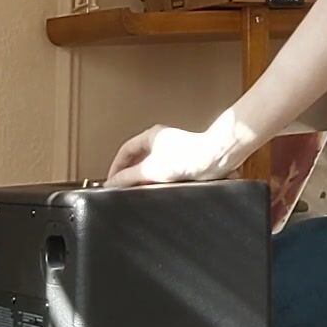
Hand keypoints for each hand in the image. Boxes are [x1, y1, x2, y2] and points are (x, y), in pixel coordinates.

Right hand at [104, 124, 234, 187]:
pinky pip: (163, 173)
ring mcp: (173, 152)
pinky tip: (157, 191)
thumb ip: (128, 177)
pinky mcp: (183, 163)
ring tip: (138, 190)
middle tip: (121, 187)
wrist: (216, 159)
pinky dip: (157, 182)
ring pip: (150, 167)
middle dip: (129, 174)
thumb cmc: (189, 156)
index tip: (110, 181)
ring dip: (143, 179)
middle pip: (137, 159)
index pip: (125, 150)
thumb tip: (112, 183)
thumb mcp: (150, 169)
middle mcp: (162, 141)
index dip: (116, 166)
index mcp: (152, 136)